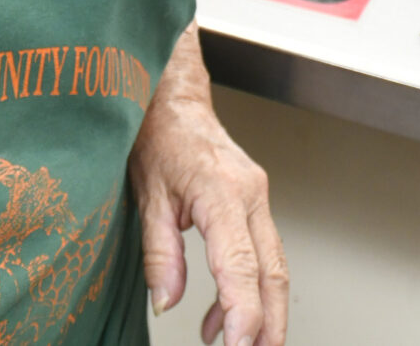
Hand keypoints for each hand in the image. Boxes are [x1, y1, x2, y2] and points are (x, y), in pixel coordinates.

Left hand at [131, 26, 287, 345]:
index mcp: (223, 193)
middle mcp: (250, 194)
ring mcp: (257, 197)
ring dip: (261, 311)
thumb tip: (168, 301)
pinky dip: (246, 289)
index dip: (243, 312)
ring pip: (272, 266)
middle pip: (273, 272)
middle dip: (270, 323)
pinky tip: (219, 316)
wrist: (172, 96)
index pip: (241, 265)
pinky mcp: (253, 201)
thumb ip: (160, 252)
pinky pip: (260, 252)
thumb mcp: (146, 195)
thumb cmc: (157, 136)